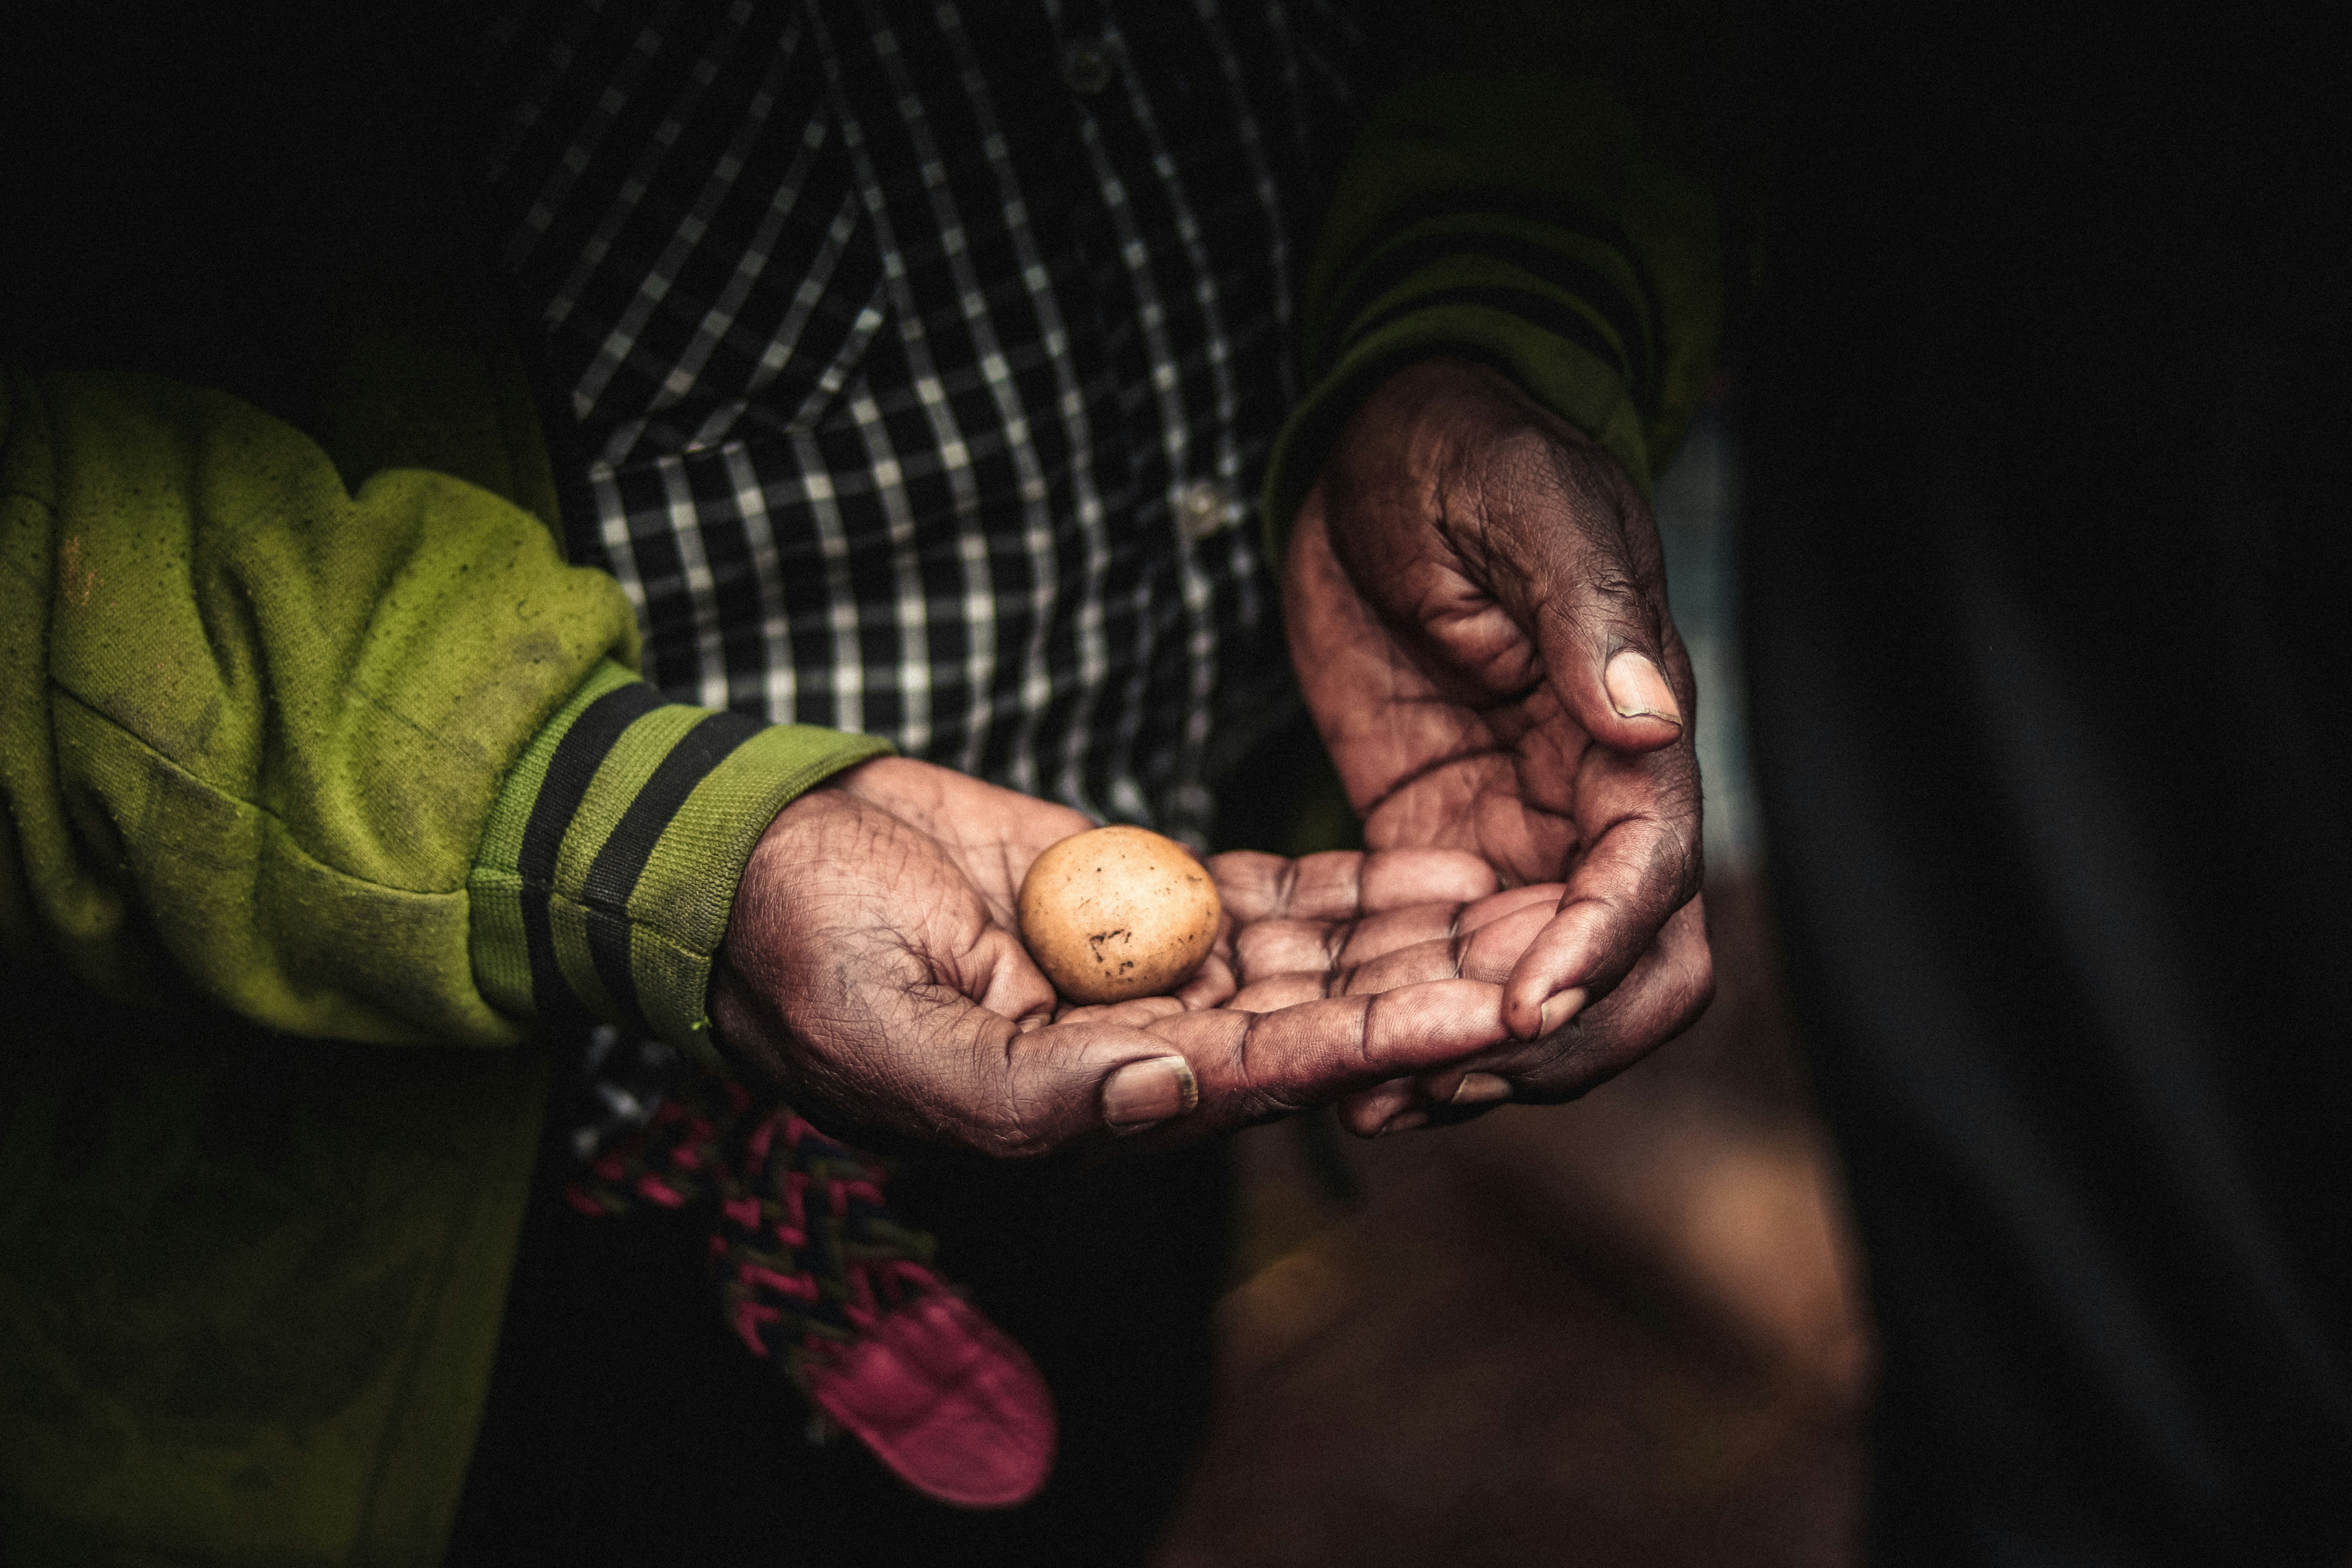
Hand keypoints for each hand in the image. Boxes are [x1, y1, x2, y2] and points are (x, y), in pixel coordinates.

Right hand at [709, 757, 1532, 1155]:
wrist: (761, 863)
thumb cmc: (796, 960)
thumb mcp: (884, 1034)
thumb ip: (1021, 1086)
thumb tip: (1166, 1090)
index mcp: (1092, 1101)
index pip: (1264, 1075)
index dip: (1379, 1046)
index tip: (1486, 1016)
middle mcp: (1147, 1044)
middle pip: (1320, 1022)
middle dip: (1434, 995)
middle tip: (1558, 958)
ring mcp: (1156, 966)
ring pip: (1316, 960)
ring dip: (1419, 940)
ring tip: (1536, 905)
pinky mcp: (1150, 895)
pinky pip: (1273, 899)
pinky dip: (1355, 890)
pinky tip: (1445, 874)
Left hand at [1285, 359, 1712, 1126]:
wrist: (1385, 454)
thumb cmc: (1466, 455)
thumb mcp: (1524, 510)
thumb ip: (1589, 616)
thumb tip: (1654, 720)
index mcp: (1631, 735)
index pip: (1647, 876)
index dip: (1598, 951)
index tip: (1525, 1005)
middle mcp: (1587, 805)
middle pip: (1620, 971)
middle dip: (1547, 1042)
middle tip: (1436, 1082)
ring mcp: (1513, 835)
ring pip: (1531, 989)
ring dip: (1473, 1059)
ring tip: (1373, 1102)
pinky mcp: (1437, 844)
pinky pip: (1441, 959)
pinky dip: (1407, 1019)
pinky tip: (1336, 1062)